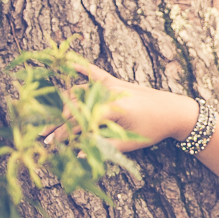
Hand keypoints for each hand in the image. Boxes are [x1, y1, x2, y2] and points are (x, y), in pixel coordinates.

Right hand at [42, 62, 197, 151]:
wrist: (174, 111)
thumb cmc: (154, 129)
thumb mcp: (129, 142)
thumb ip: (103, 147)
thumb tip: (78, 155)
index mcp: (111, 107)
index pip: (79, 122)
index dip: (62, 134)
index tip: (50, 145)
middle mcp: (108, 92)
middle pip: (74, 107)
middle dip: (57, 123)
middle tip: (44, 135)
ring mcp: (111, 84)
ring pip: (79, 91)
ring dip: (63, 105)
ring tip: (52, 118)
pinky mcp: (115, 81)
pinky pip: (94, 72)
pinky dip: (80, 67)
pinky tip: (67, 62)